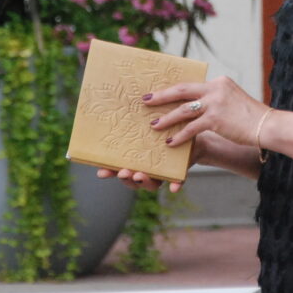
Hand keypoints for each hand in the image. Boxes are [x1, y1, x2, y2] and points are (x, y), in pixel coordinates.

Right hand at [95, 131, 213, 192]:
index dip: (111, 172)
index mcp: (138, 159)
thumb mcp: (150, 125)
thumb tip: (123, 105)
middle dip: (128, 178)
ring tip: (140, 175)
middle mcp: (149, 170)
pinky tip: (174, 188)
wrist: (191, 133)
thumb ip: (137, 122)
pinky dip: (175, 185)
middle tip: (123, 172)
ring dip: (146, 182)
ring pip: (153, 184)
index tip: (101, 172)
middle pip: (134, 180)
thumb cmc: (166, 128)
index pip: (121, 169)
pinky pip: (178, 181)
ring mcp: (163, 173)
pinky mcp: (180, 172)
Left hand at [144, 76, 269, 147]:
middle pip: (181, 90)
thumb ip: (215, 101)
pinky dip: (179, 136)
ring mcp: (216, 103)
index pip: (190, 85)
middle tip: (145, 101)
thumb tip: (194, 108)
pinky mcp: (216, 119)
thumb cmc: (250, 118)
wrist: (268, 126)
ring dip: (166, 118)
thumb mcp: (232, 101)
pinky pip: (192, 128)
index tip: (158, 93)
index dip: (172, 90)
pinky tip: (170, 143)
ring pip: (183, 110)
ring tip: (153, 125)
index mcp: (219, 82)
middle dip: (161, 96)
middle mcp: (215, 88)